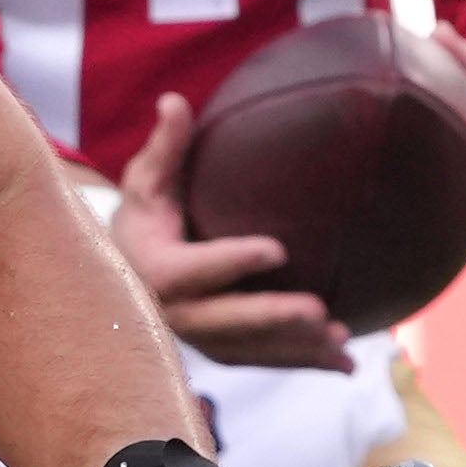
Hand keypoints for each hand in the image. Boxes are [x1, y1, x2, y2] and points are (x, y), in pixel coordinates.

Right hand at [108, 92, 346, 370]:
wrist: (118, 273)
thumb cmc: (142, 217)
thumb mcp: (145, 182)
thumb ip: (165, 147)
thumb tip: (175, 100)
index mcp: (153, 269)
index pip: (191, 270)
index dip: (232, 261)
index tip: (277, 249)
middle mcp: (173, 313)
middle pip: (224, 323)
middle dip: (271, 318)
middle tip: (319, 310)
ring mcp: (199, 338)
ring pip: (249, 351)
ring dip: (296, 350)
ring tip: (342, 341)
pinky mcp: (221, 351)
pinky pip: (264, 361)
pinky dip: (304, 364)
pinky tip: (347, 366)